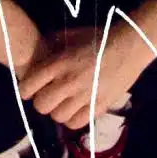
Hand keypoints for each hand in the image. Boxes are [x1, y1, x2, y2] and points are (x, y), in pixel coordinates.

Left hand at [18, 24, 149, 129]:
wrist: (129, 46)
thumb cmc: (99, 37)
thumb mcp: (72, 34)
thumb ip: (53, 42)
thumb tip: (39, 49)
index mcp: (60, 63)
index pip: (29, 86)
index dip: (27, 89)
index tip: (31, 87)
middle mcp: (69, 82)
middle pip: (41, 105)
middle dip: (42, 101)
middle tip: (49, 95)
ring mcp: (84, 96)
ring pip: (58, 117)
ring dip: (58, 110)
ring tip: (64, 102)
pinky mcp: (99, 106)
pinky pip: (76, 123)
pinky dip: (73, 118)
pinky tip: (76, 109)